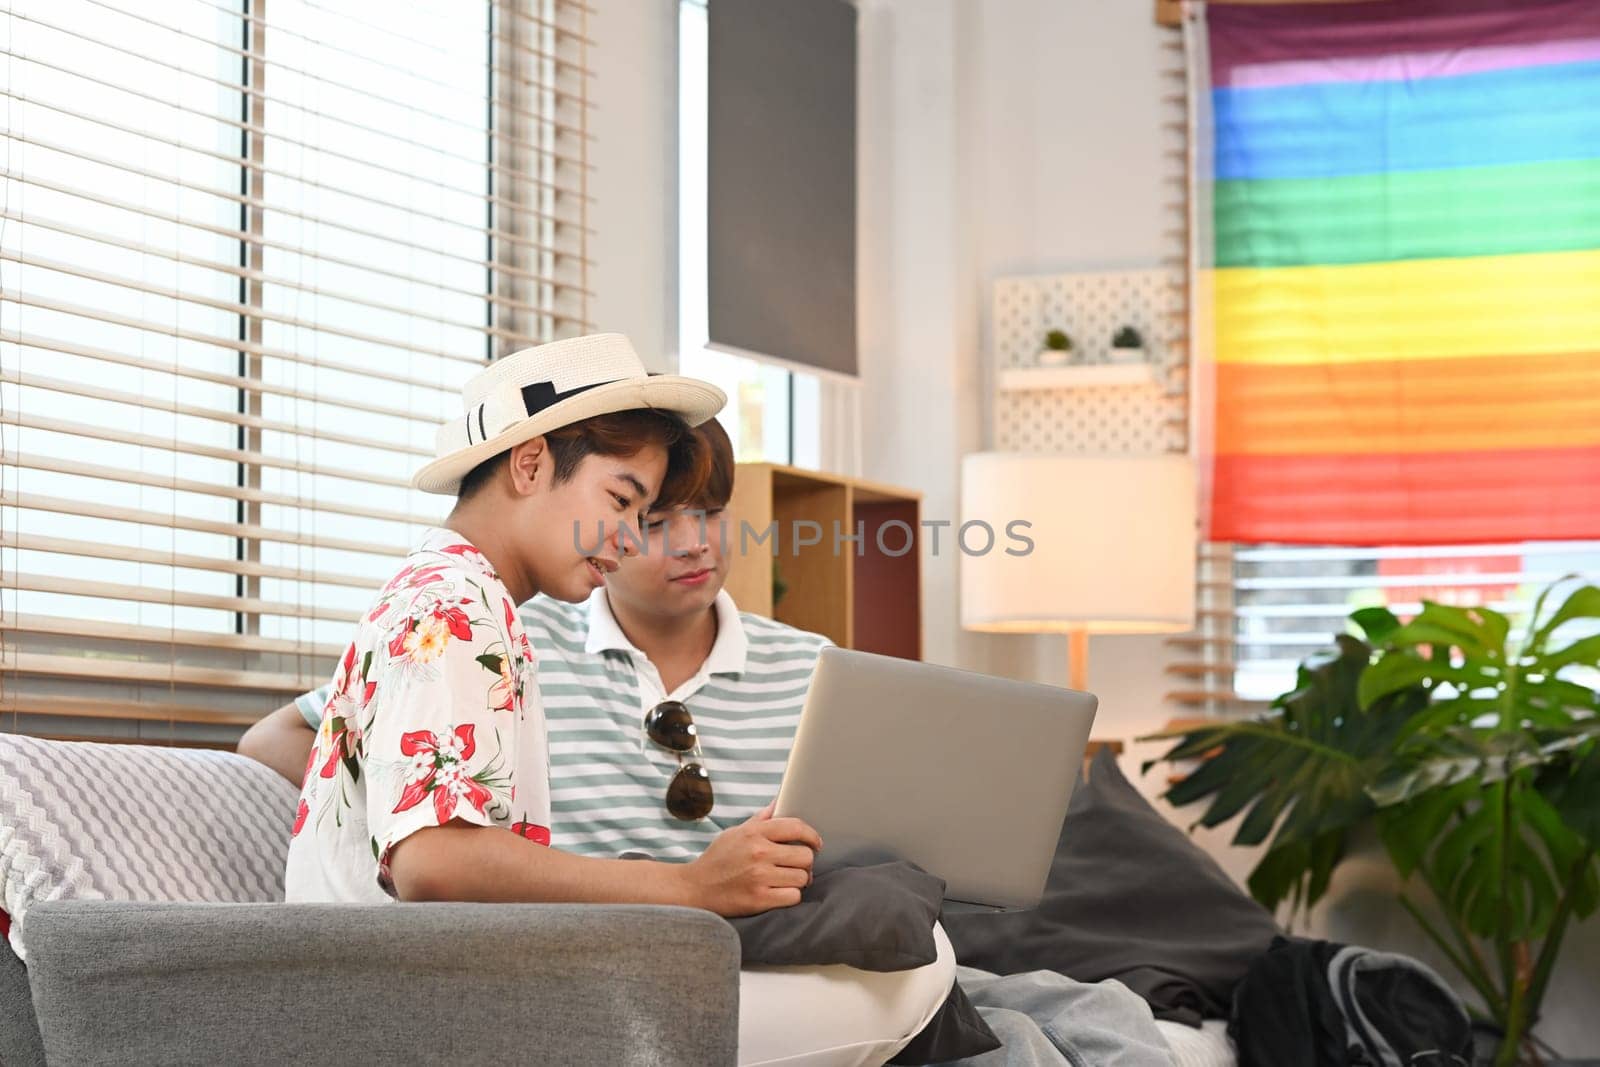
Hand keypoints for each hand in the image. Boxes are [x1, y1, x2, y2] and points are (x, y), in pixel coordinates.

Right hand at [680, 802, 822, 916]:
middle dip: (806, 861)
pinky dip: (791, 895)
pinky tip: (781, 892)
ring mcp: (759, 877)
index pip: (796, 827)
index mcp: (754, 833)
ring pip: (802, 877)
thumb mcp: (734, 833)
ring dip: (799, 880)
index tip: (816, 843)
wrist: (695, 889)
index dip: (812, 835)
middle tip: (798, 865)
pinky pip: (793, 896)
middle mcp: (759, 853)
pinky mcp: (759, 899)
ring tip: (789, 879)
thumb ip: (759, 820)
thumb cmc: (717, 860)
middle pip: (805, 855)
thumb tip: (778, 801)